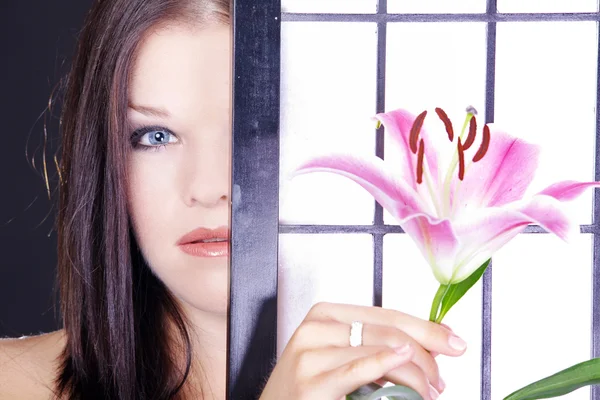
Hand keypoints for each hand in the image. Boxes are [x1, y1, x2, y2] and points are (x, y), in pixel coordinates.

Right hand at [259, 302, 466, 399]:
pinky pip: (357, 370)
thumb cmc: (307, 385)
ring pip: (381, 352)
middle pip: (388, 332)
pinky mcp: (312, 382)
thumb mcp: (338, 355)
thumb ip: (376, 345)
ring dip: (415, 375)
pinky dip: (384, 364)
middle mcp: (317, 328)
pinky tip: (403, 362)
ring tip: (427, 391)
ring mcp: (312, 354)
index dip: (425, 328)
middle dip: (426, 354)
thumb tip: (426, 346)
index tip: (452, 341)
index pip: (387, 315)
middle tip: (441, 377)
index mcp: (326, 314)